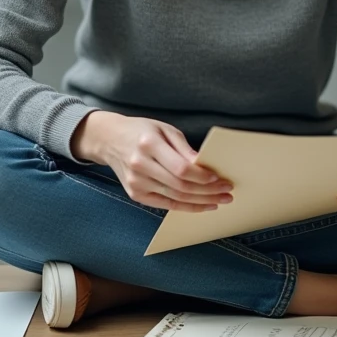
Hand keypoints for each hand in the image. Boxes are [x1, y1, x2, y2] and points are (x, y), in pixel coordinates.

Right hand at [72, 112, 233, 212]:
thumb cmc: (141, 131)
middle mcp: (140, 165)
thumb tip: (204, 166)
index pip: (181, 168)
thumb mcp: (164, 129)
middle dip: (208, 191)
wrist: (110, 140)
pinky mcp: (135, 194)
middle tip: (227, 192)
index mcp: (148, 144)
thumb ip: (184, 148)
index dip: (203, 176)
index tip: (220, 178)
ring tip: (219, 200)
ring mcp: (136, 182)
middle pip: (180, 186)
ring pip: (175, 198)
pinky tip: (202, 205)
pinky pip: (165, 205)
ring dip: (201, 202)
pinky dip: (186, 207)